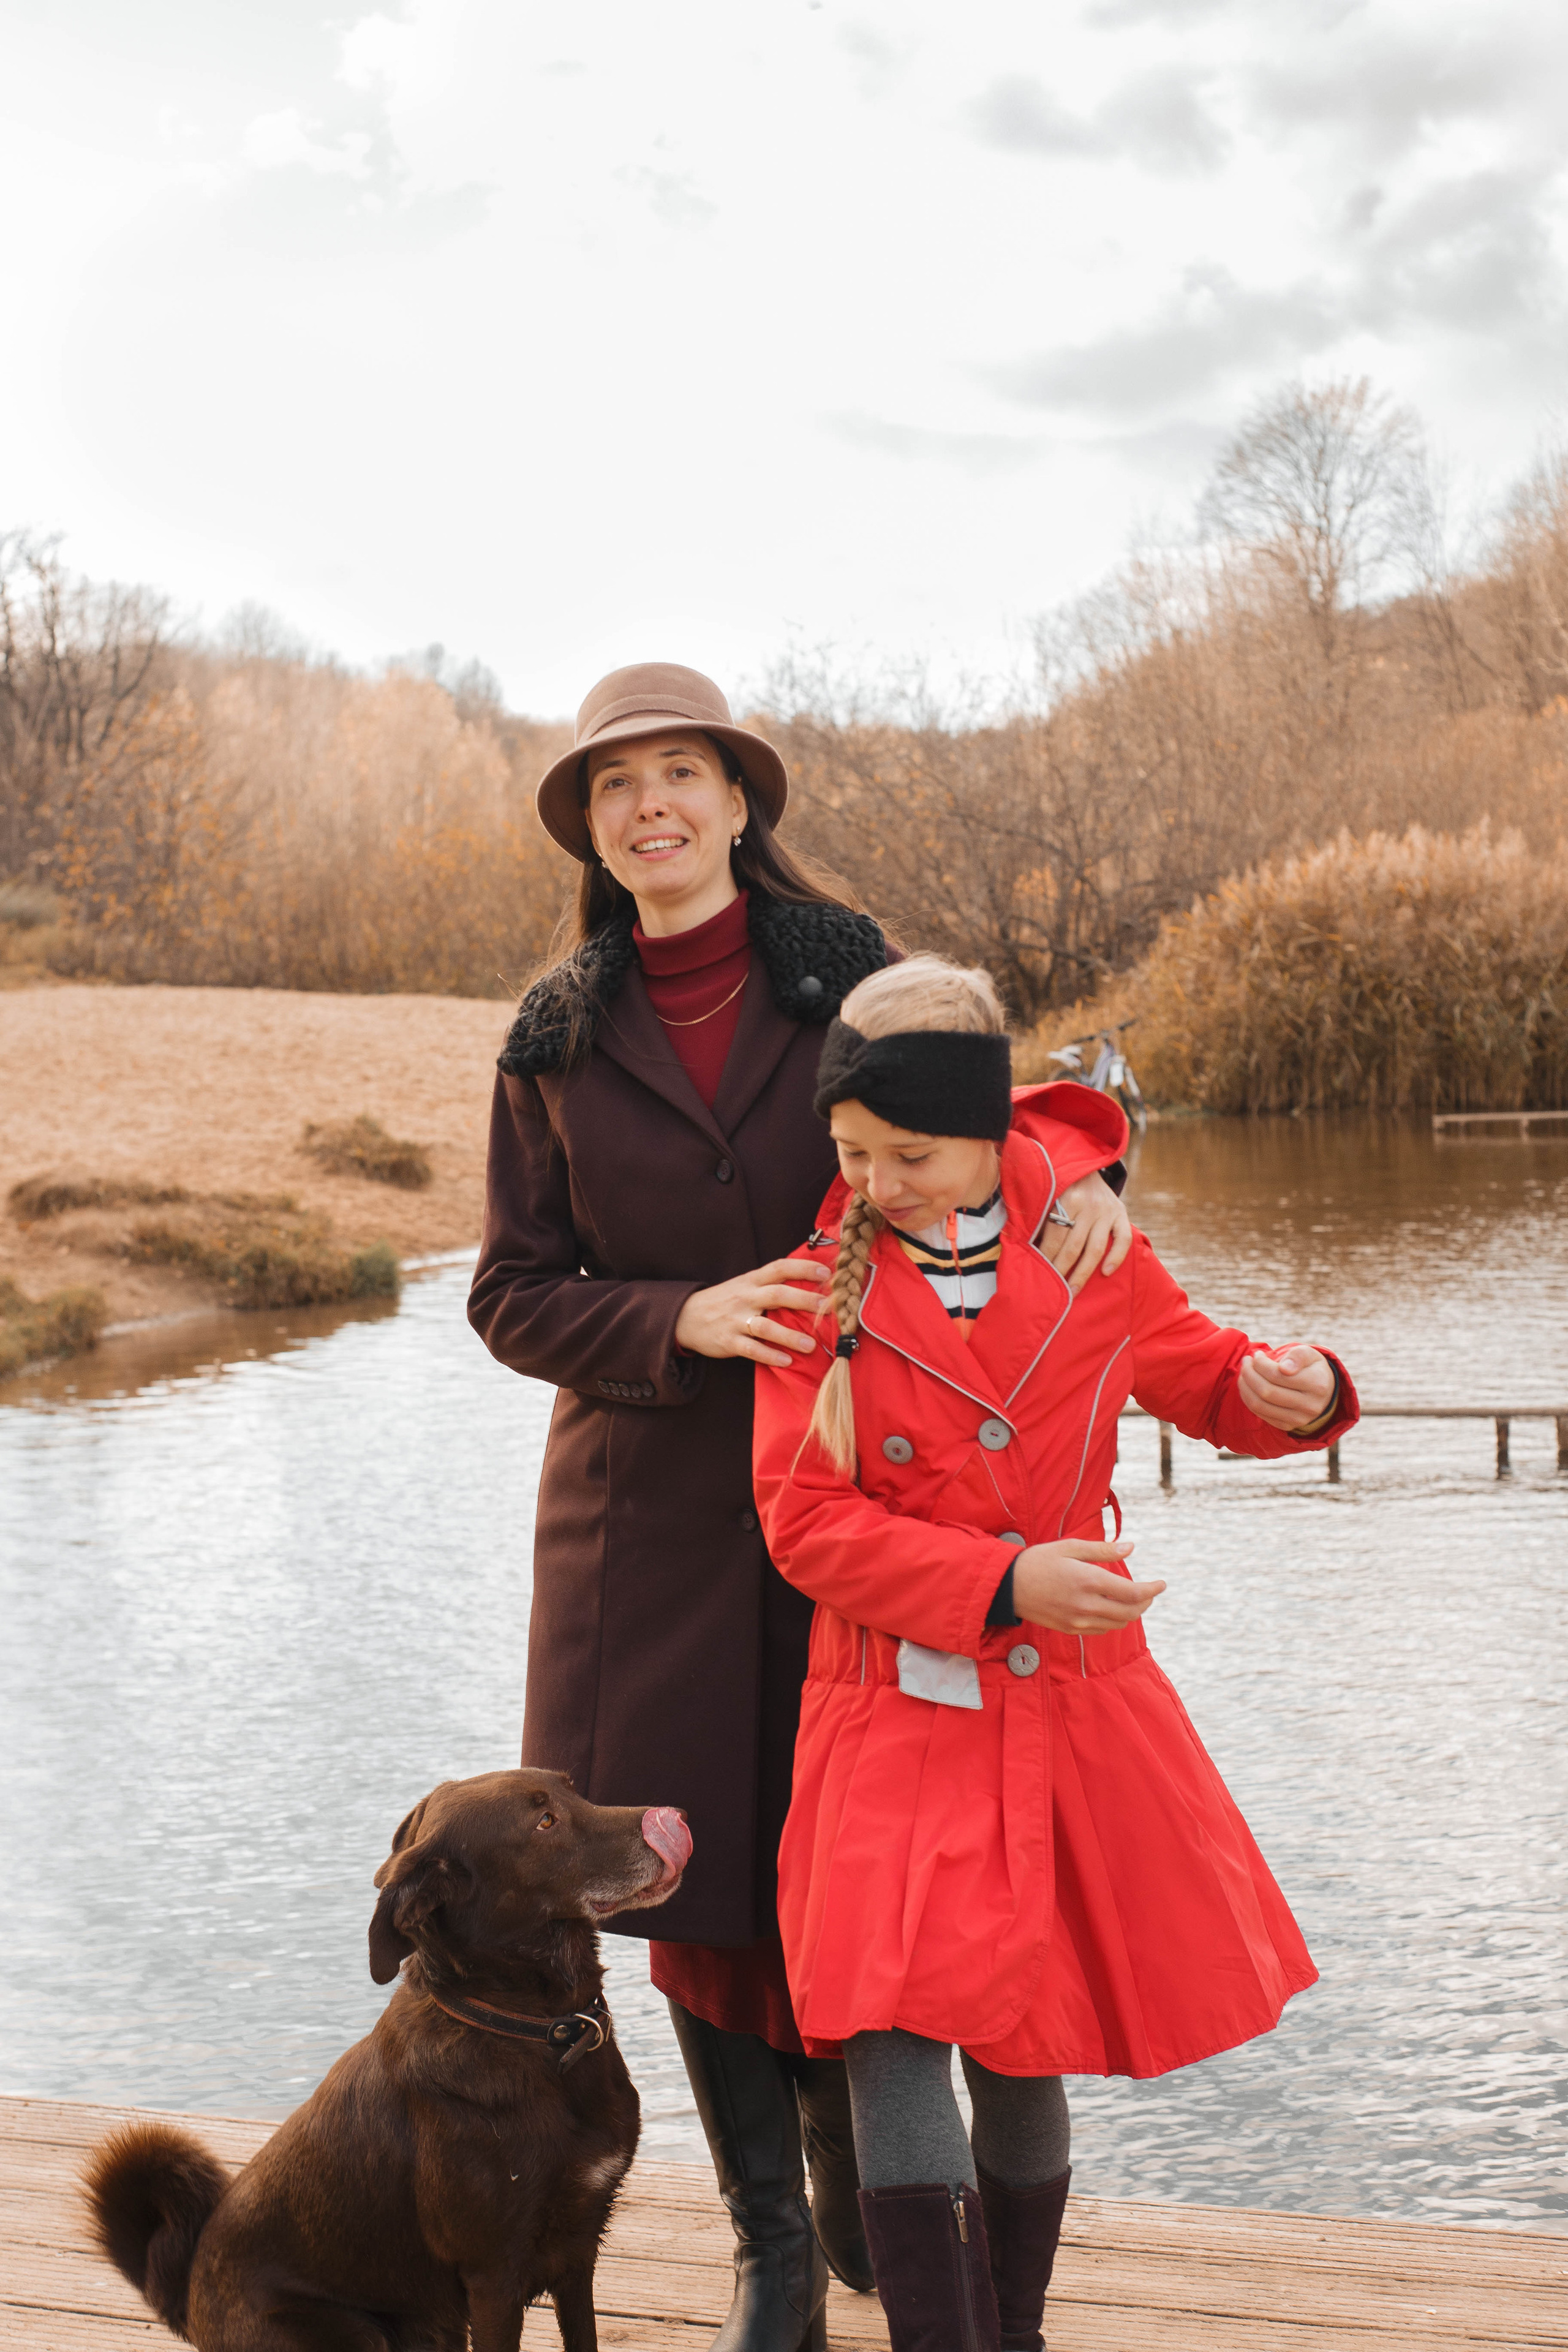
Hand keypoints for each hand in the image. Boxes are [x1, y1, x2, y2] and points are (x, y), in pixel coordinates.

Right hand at [675, 1257, 831, 1368]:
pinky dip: (769, 1355)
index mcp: (751, 1281)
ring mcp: (735, 1320)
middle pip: (777, 1295)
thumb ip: (770, 1284)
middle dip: (804, 1300)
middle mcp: (745, 1297)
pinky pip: (751, 1349)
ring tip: (811, 1345)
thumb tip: (808, 1283)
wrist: (685, 1317)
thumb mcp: (744, 1285)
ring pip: (765, 1327)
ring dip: (789, 1336)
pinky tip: (786, 1361)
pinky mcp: (728, 1341)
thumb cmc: (724, 1301)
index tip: (826, 1272)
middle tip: (827, 1307)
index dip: (803, 1268)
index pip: (779, 1268)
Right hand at [1011, 1538, 1165, 1633]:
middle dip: (1145, 1602)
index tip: (1161, 1583)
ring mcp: (1078, 1620)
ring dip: (1131, 1613)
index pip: (1133, 1592)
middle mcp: (1087, 1604)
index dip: (1152, 1589)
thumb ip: (1103, 1550)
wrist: (1007, 1586)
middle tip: (1149, 1591)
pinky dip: (1113, 1621)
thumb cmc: (1039, 1560)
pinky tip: (1111, 1608)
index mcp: (1089, 1580)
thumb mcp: (1070, 1547)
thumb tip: (1131, 1547)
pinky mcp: (1070, 1629)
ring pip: (1118, 1624)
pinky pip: (1101, 1630)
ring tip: (1132, 1599)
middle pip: (1130, 1612)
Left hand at [1037, 1173, 1132, 1292]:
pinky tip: (1106, 1273)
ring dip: (1083, 1273)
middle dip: (1062, 1271)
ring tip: (1073, 1291)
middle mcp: (1089, 1204)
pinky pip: (1122, 1239)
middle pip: (1074, 1246)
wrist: (1086, 1165)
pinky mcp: (1121, 1213)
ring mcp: (1107, 1210)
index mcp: (1066, 1198)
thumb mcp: (1047, 1194)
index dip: (1045, 1258)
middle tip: (1053, 1291)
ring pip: (1095, 1248)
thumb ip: (1039, 1218)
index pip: (1054, 1236)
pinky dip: (1116, 1257)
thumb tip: (1024, 1249)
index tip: (1037, 1275)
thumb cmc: (1059, 1186)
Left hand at [1238, 1343, 1335, 1431]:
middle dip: (1249, 1374)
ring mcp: (1299, 1419)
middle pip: (1267, 1391)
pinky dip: (1248, 1398)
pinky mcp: (1287, 1426)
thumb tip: (1284, 1368)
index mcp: (1317, 1384)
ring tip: (1244, 1373)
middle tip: (1246, 1362)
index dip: (1260, 1364)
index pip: (1278, 1375)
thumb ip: (1297, 1356)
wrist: (1322, 1391)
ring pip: (1260, 1405)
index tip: (1257, 1355)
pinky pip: (1260, 1414)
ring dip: (1245, 1387)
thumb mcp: (1309, 1354)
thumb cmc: (1310, 1368)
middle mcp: (1310, 1405)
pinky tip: (1248, 1386)